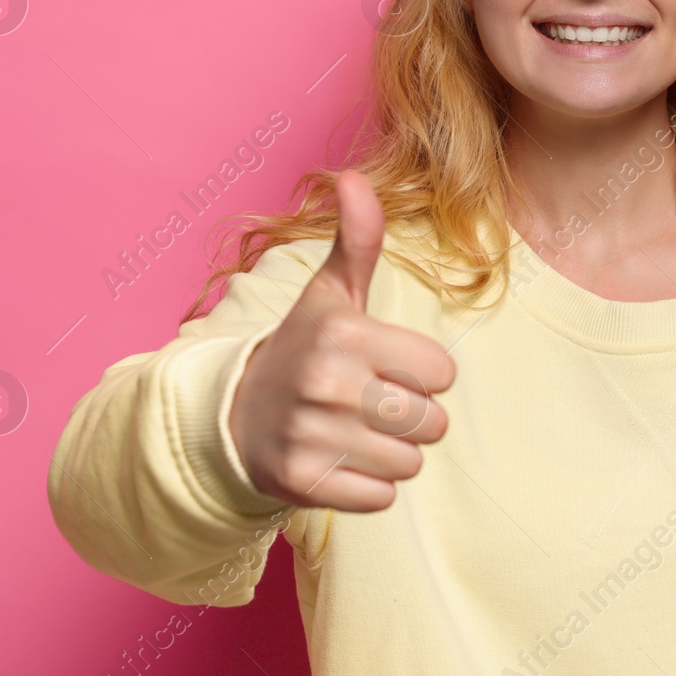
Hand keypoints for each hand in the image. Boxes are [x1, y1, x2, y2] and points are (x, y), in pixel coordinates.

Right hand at [228, 169, 455, 510]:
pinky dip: (368, 486)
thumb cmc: (304, 349)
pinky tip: (340, 460)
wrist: (234, 415)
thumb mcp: (330, 294)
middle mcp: (328, 384)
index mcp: (345, 334)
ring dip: (392, 453)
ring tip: (354, 431)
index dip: (422, 373)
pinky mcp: (303, 483)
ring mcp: (313, 436)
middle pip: (432, 422)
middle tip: (370, 404)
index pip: (442, 371)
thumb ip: (356, 239)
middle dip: (411, 418)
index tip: (386, 367)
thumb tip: (354, 178)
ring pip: (410, 463)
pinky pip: (382, 498)